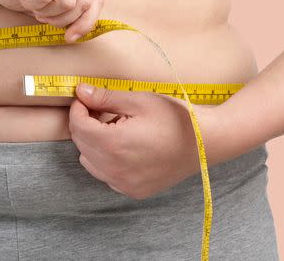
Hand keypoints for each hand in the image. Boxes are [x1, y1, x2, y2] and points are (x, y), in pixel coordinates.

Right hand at [0, 0, 103, 41]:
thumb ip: (60, 8)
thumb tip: (79, 29)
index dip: (88, 21)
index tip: (71, 37)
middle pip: (84, 2)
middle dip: (61, 19)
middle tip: (37, 14)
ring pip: (67, 1)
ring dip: (44, 11)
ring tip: (26, 0)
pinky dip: (31, 3)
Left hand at [68, 83, 228, 199]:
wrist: (206, 142)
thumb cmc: (175, 117)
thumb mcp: (139, 100)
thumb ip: (105, 97)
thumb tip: (80, 91)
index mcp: (114, 144)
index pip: (77, 126)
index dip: (78, 108)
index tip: (85, 98)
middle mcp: (115, 169)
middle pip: (81, 143)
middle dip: (85, 124)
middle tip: (101, 109)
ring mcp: (124, 184)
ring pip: (90, 162)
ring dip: (93, 143)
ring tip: (116, 128)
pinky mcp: (133, 191)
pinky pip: (106, 175)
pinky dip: (106, 160)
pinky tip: (125, 146)